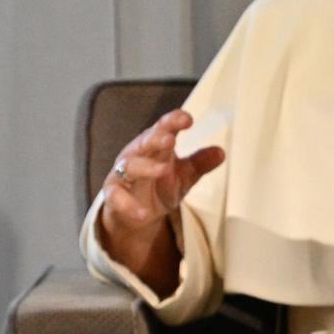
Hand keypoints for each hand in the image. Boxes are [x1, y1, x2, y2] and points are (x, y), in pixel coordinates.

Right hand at [96, 110, 223, 294]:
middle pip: (145, 142)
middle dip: (156, 139)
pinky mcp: (113, 195)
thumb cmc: (159, 185)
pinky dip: (129, 205)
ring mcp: (122, 174)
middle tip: (170, 139)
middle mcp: (137, 155)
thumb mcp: (184, 175)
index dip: (173, 121)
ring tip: (163, 170)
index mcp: (156, 145)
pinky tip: (143, 214)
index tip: (187, 119)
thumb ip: (200, 163)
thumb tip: (221, 152)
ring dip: (146, 168)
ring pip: (131, 166)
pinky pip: (117, 198)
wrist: (136, 213)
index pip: (164, 128)